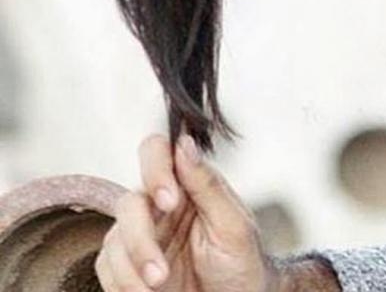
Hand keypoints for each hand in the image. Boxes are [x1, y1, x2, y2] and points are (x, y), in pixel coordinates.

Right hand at [95, 133, 274, 291]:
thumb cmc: (241, 265)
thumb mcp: (234, 226)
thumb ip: (208, 184)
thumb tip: (185, 145)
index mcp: (187, 185)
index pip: (158, 153)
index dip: (155, 169)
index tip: (168, 201)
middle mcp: (160, 206)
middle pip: (130, 203)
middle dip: (141, 240)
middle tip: (160, 272)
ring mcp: (142, 235)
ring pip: (115, 238)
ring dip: (132, 270)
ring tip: (158, 288)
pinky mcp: (127, 264)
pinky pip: (106, 266)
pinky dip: (122, 283)